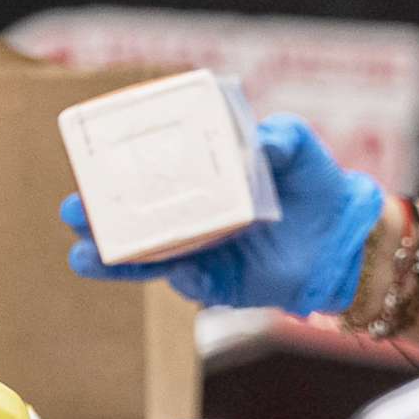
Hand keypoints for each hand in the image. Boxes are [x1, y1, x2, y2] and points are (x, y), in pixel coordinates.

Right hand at [61, 114, 383, 314]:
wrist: (346, 233)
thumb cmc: (313, 181)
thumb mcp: (294, 144)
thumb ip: (277, 135)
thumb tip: (259, 144)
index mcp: (197, 180)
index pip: (144, 176)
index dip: (112, 174)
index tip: (85, 165)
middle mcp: (191, 218)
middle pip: (132, 222)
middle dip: (97, 220)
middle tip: (72, 211)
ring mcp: (202, 252)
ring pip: (148, 259)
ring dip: (116, 260)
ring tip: (83, 255)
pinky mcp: (222, 283)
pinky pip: (195, 282)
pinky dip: (184, 277)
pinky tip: (177, 269)